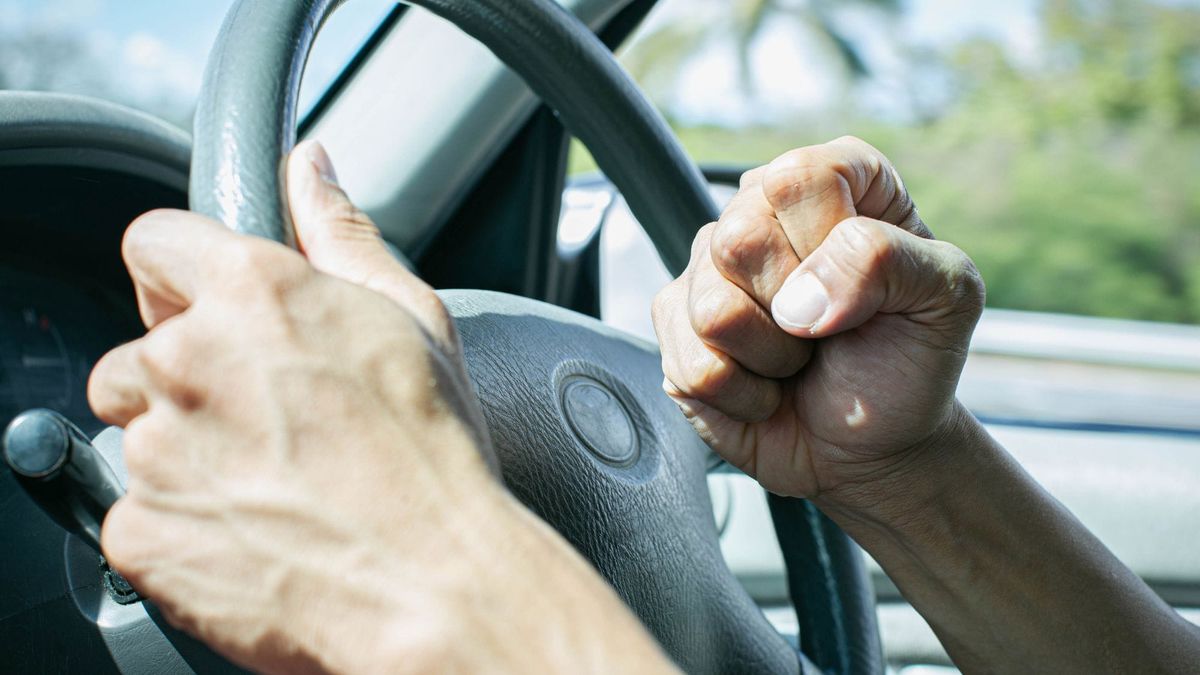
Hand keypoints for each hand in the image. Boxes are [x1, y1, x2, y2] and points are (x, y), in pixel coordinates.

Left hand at [90, 142, 671, 673]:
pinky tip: (255, 528)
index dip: (183, 276)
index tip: (208, 308)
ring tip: (273, 481)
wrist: (433, 582)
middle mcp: (187, 360)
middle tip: (269, 416)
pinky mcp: (140, 529)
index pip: (153, 242)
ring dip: (186, 450)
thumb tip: (310, 168)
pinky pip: (138, 511)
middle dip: (187, 375)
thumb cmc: (434, 455)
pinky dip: (183, 521)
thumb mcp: (410, 318)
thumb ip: (341, 232)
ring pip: (138, 433)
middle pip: (140, 348)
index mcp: (252, 293)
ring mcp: (156, 449)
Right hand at [652, 136, 984, 501]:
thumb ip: (889, 260)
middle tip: (828, 330)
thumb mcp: (946, 297)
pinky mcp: (676, 326)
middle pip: (738, 239)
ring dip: (771, 359)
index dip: (825, 242)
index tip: (866, 288)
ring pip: (711, 309)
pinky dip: (743, 395)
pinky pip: (691, 364)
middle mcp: (761, 210)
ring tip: (798, 359)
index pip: (795, 179)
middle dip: (795, 310)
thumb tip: (798, 299)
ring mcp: (708, 268)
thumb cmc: (909, 359)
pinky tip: (766, 387)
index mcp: (835, 179)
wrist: (874, 443)